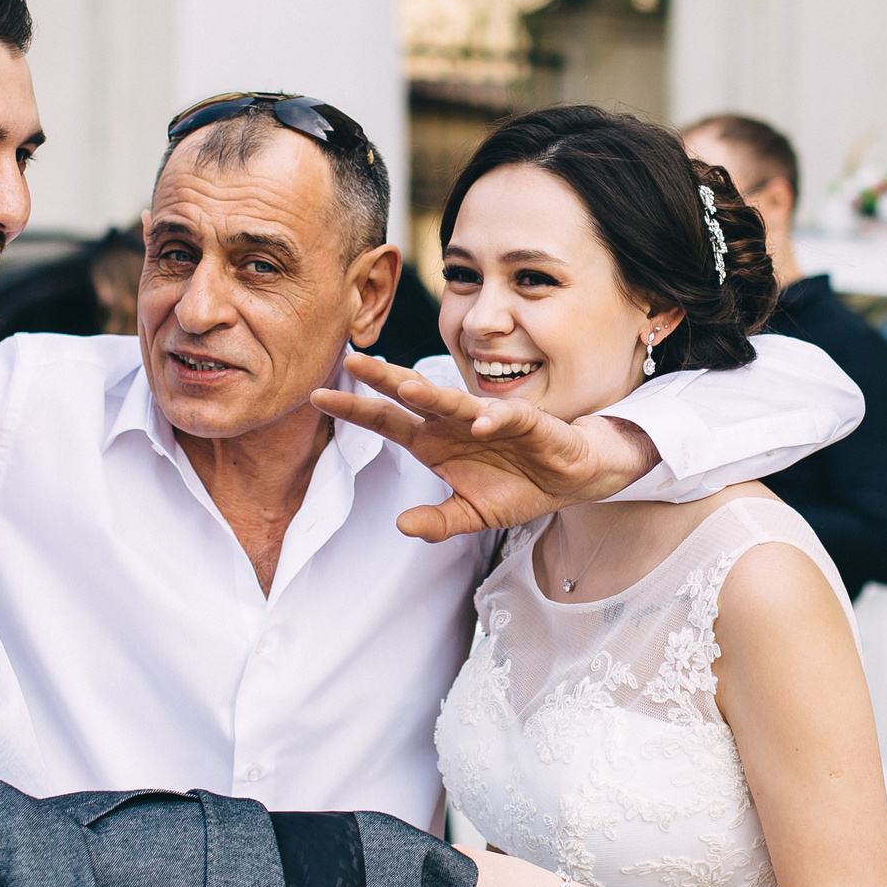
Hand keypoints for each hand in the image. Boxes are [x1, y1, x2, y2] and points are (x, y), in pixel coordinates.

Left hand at [312, 355, 660, 541]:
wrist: (569, 478)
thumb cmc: (516, 486)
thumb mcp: (471, 515)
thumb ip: (438, 523)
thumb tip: (401, 526)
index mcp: (433, 441)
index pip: (386, 421)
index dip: (354, 409)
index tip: (318, 396)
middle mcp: (453, 423)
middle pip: (412, 396)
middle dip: (382, 379)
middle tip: (352, 361)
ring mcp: (487, 419)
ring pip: (454, 400)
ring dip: (432, 393)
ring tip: (406, 386)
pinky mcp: (524, 422)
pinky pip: (505, 418)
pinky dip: (493, 420)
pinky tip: (481, 424)